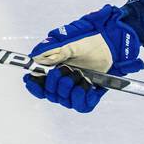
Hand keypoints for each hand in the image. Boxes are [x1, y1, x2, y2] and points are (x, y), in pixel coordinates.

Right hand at [24, 5, 142, 112]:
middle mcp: (66, 80)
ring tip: (78, 75)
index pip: (40, 84)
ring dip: (68, 89)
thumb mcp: (69, 42)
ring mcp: (79, 87)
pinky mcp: (93, 92)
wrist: (113, 39)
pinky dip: (81, 98)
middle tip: (63, 71)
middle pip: (51, 94)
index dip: (35, 85)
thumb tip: (34, 58)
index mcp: (57, 68)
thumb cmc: (91, 37)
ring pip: (65, 101)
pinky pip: (82, 106)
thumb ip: (52, 51)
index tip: (31, 80)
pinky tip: (84, 87)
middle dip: (54, 84)